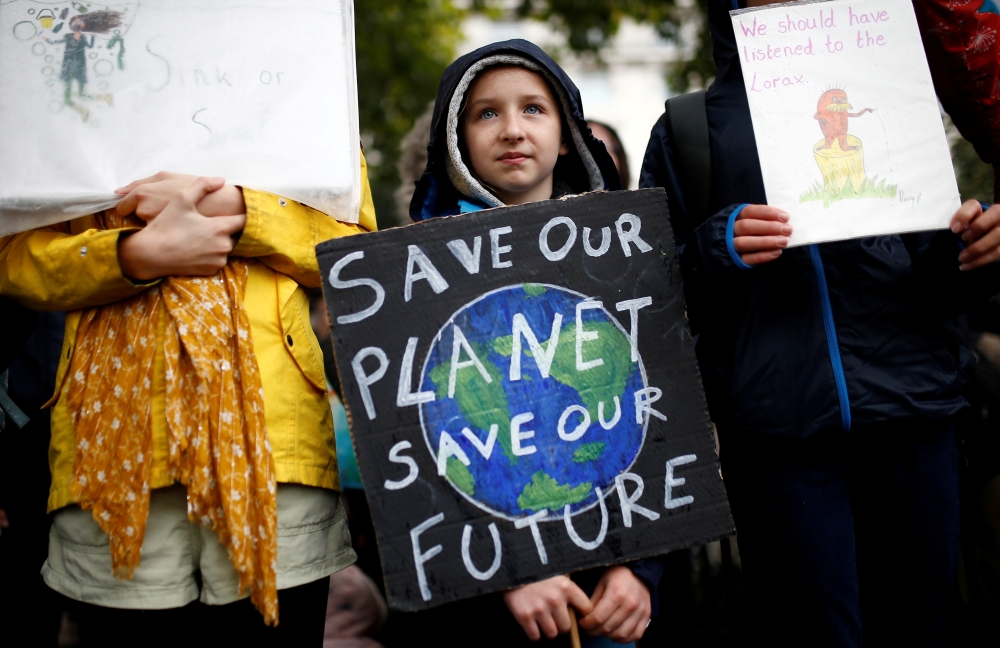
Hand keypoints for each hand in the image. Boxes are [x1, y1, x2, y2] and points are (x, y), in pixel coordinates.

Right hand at [118, 177, 245, 280]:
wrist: (150, 255)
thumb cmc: (166, 225)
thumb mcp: (181, 198)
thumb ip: (203, 185)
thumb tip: (221, 180)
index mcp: (220, 228)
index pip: (244, 220)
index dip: (243, 214)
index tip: (240, 210)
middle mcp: (224, 246)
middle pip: (235, 234)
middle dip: (227, 228)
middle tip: (211, 223)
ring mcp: (218, 260)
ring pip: (226, 247)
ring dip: (219, 241)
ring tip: (201, 236)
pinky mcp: (212, 271)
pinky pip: (218, 259)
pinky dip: (212, 254)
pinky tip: (197, 247)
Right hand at [502, 575, 592, 640]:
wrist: (511, 568)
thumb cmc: (537, 571)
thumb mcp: (557, 573)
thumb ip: (570, 588)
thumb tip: (584, 609)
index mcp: (566, 587)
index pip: (586, 609)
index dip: (581, 613)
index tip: (575, 613)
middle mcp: (555, 599)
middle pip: (567, 627)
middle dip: (561, 624)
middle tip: (554, 617)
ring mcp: (539, 609)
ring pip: (552, 634)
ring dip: (548, 629)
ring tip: (543, 620)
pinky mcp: (524, 616)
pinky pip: (535, 636)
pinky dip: (534, 633)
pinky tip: (532, 623)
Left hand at [578, 566, 650, 642]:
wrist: (638, 571)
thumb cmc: (617, 575)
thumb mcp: (601, 582)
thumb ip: (593, 601)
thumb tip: (585, 617)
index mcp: (617, 593)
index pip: (598, 618)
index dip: (587, 624)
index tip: (582, 623)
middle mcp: (630, 604)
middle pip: (608, 628)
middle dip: (594, 631)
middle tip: (589, 628)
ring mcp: (640, 611)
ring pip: (621, 634)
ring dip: (608, 635)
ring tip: (601, 629)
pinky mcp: (647, 616)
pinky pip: (635, 635)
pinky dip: (624, 638)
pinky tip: (615, 633)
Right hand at [732, 204, 790, 265]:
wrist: (735, 252)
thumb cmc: (752, 232)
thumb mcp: (755, 221)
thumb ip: (766, 219)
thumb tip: (784, 220)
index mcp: (736, 217)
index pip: (750, 211)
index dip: (768, 213)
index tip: (785, 217)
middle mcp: (731, 230)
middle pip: (746, 226)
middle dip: (769, 227)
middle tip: (787, 230)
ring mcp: (732, 246)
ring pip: (744, 243)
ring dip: (766, 242)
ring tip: (784, 242)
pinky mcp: (736, 260)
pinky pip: (747, 259)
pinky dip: (763, 256)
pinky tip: (777, 252)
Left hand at [953, 200, 999, 270]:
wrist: (977, 248)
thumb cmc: (964, 237)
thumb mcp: (959, 231)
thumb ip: (957, 229)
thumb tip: (948, 235)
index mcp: (979, 210)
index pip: (974, 205)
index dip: (964, 215)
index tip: (954, 229)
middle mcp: (995, 216)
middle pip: (994, 214)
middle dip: (979, 226)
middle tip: (963, 239)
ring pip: (997, 234)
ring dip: (978, 248)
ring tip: (962, 258)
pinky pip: (997, 252)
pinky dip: (980, 260)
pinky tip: (966, 266)